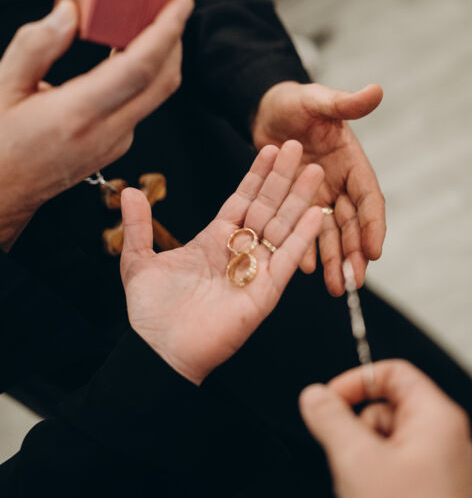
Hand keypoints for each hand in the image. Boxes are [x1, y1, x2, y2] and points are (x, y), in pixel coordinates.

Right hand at [0, 0, 193, 250]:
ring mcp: (117, 143)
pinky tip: (131, 56)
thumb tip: (69, 12)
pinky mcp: (117, 146)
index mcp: (78, 113)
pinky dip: (148, 77)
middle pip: (163, 82)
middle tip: (171, 8)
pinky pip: (144, 105)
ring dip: (163, 59)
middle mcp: (106, 132)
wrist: (2, 192)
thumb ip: (36, 46)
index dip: (167, 32)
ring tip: (151, 25)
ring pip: (157, 95)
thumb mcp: (2, 87)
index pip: (140, 67)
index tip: (181, 4)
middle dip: (175, 41)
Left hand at [120, 140, 323, 384]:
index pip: (242, 199)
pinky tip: (315, 212)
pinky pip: (288, 260)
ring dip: (298, 199)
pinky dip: (302, 237)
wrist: (158, 350)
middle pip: (266, 206)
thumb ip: (138, 227)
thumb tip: (130, 192)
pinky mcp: (265, 292)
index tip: (269, 148)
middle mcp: (239, 253)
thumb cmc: (151, 313)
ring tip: (313, 171)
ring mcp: (255, 271)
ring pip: (282, 227)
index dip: (256, 175)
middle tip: (298, 147)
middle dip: (281, 177)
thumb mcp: (138, 261)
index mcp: (214, 241)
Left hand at [252, 81, 384, 295]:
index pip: (368, 199)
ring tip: (336, 287)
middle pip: (351, 224)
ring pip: (330, 234)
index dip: (372, 225)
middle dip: (355, 253)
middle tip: (355, 283)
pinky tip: (304, 270)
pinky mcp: (296, 203)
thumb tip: (376, 91)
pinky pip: (302, 230)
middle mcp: (338, 184)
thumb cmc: (294, 102)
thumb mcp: (317, 100)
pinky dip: (305, 249)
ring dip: (334, 260)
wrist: (266, 110)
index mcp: (352, 163)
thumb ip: (343, 102)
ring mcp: (318, 196)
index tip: (375, 251)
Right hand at [299, 360, 471, 497]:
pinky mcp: (433, 488)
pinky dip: (377, 476)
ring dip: (365, 456)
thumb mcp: (356, 462)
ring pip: (387, 437)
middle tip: (348, 454)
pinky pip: (396, 464)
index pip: (392, 371)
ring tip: (365, 487)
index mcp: (436, 417)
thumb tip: (315, 396)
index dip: (355, 380)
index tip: (330, 399)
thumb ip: (330, 419)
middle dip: (357, 428)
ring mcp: (441, 464)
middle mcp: (444, 436)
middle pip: (386, 406)